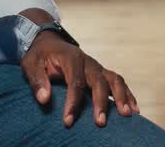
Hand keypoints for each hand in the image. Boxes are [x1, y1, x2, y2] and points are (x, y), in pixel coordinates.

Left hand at [20, 32, 138, 127]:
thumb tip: (44, 99)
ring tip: (126, 114)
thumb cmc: (39, 55)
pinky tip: (133, 109)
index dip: (73, 102)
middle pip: (99, 82)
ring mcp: (97, 67)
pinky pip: (118, 82)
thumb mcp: (31, 64)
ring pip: (114, 80)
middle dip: (101, 103)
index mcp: (71, 59)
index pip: (75, 82)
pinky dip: (127, 94)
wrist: (49, 42)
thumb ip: (37, 80)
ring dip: (121, 97)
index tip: (68, 121)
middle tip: (100, 123)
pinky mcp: (101, 73)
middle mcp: (88, 62)